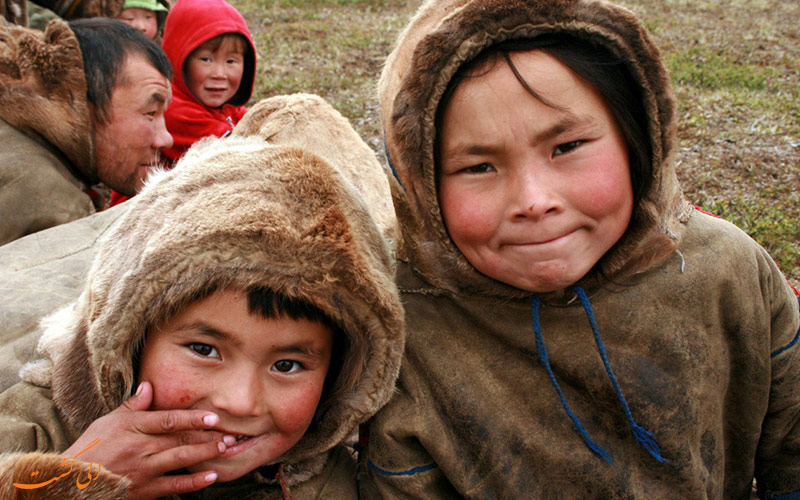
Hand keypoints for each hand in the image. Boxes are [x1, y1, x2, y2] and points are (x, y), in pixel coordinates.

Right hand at [62, 381, 234, 499]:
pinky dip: (193, 482)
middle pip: (180, 440)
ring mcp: (143, 471)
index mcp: (132, 428)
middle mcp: (140, 448)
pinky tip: (211, 477)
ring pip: (180, 460)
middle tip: (230, 434)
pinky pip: (173, 486)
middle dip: (207, 436)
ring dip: (205, 454)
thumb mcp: (108, 421)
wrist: (71, 483)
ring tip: (224, 449)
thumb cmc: (90, 449)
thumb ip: (133, 405)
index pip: (168, 420)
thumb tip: (150, 385)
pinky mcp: (144, 491)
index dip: (193, 418)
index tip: (213, 416)